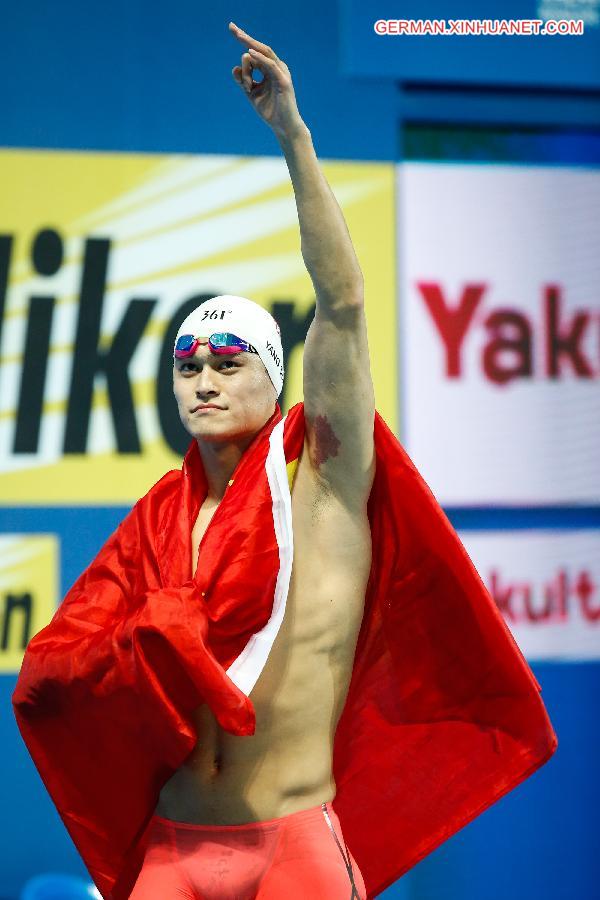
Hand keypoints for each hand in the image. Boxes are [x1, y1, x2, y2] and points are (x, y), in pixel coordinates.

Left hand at [229, 21, 306, 140]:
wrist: (283, 126)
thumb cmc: (270, 110)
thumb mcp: (251, 93)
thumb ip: (243, 81)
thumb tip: (235, 68)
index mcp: (269, 69)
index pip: (255, 51)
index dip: (243, 41)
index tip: (231, 29)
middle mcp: (276, 67)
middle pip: (259, 47)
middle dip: (245, 37)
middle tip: (231, 27)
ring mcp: (281, 72)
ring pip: (263, 55)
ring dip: (248, 55)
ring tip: (238, 42)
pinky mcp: (284, 80)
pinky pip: (271, 65)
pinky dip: (260, 59)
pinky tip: (250, 54)